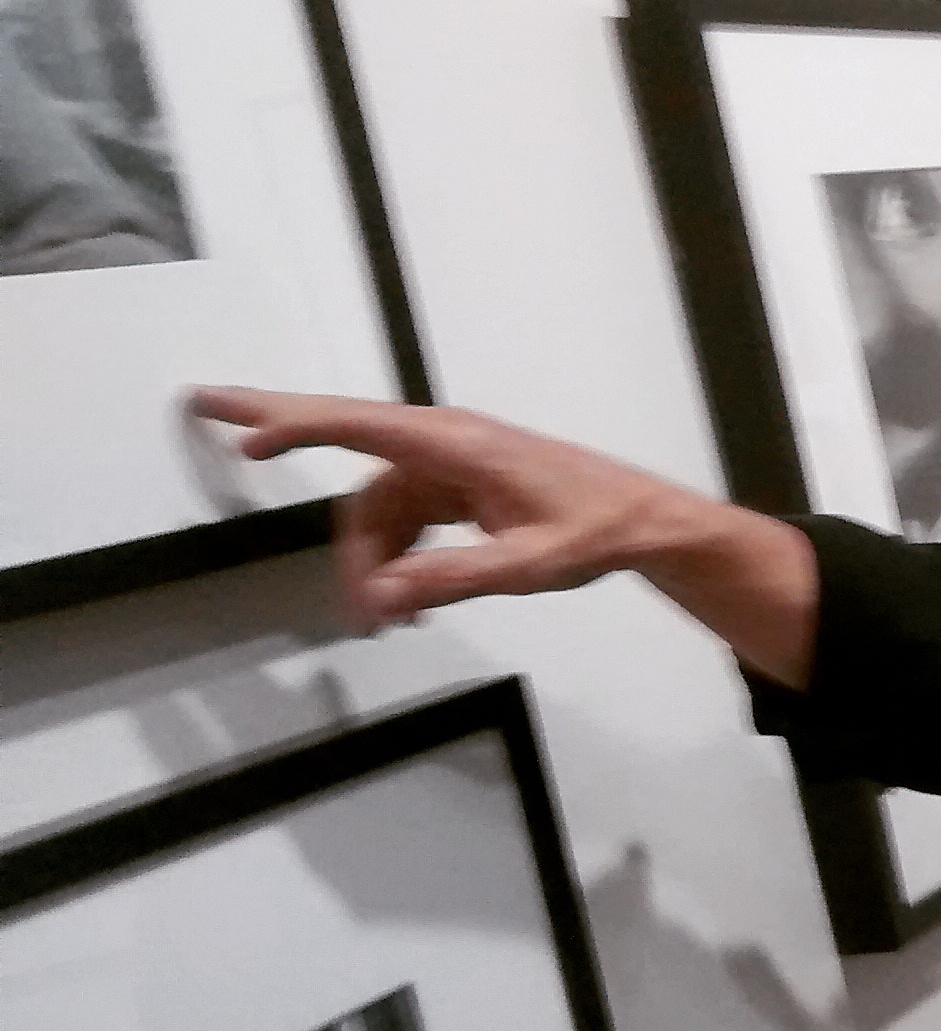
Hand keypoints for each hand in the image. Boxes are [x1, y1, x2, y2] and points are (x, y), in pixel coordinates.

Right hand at [188, 388, 818, 685]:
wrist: (646, 522)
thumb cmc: (598, 532)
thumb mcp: (531, 564)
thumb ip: (455, 579)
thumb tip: (382, 599)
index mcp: (458, 445)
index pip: (360, 425)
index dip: (295, 423)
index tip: (241, 428)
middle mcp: (448, 444)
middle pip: (348, 442)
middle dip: (280, 428)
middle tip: (204, 409)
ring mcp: (453, 463)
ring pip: (377, 506)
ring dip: (366, 559)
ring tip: (380, 621)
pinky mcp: (462, 486)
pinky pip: (405, 516)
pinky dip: (394, 557)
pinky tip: (402, 604)